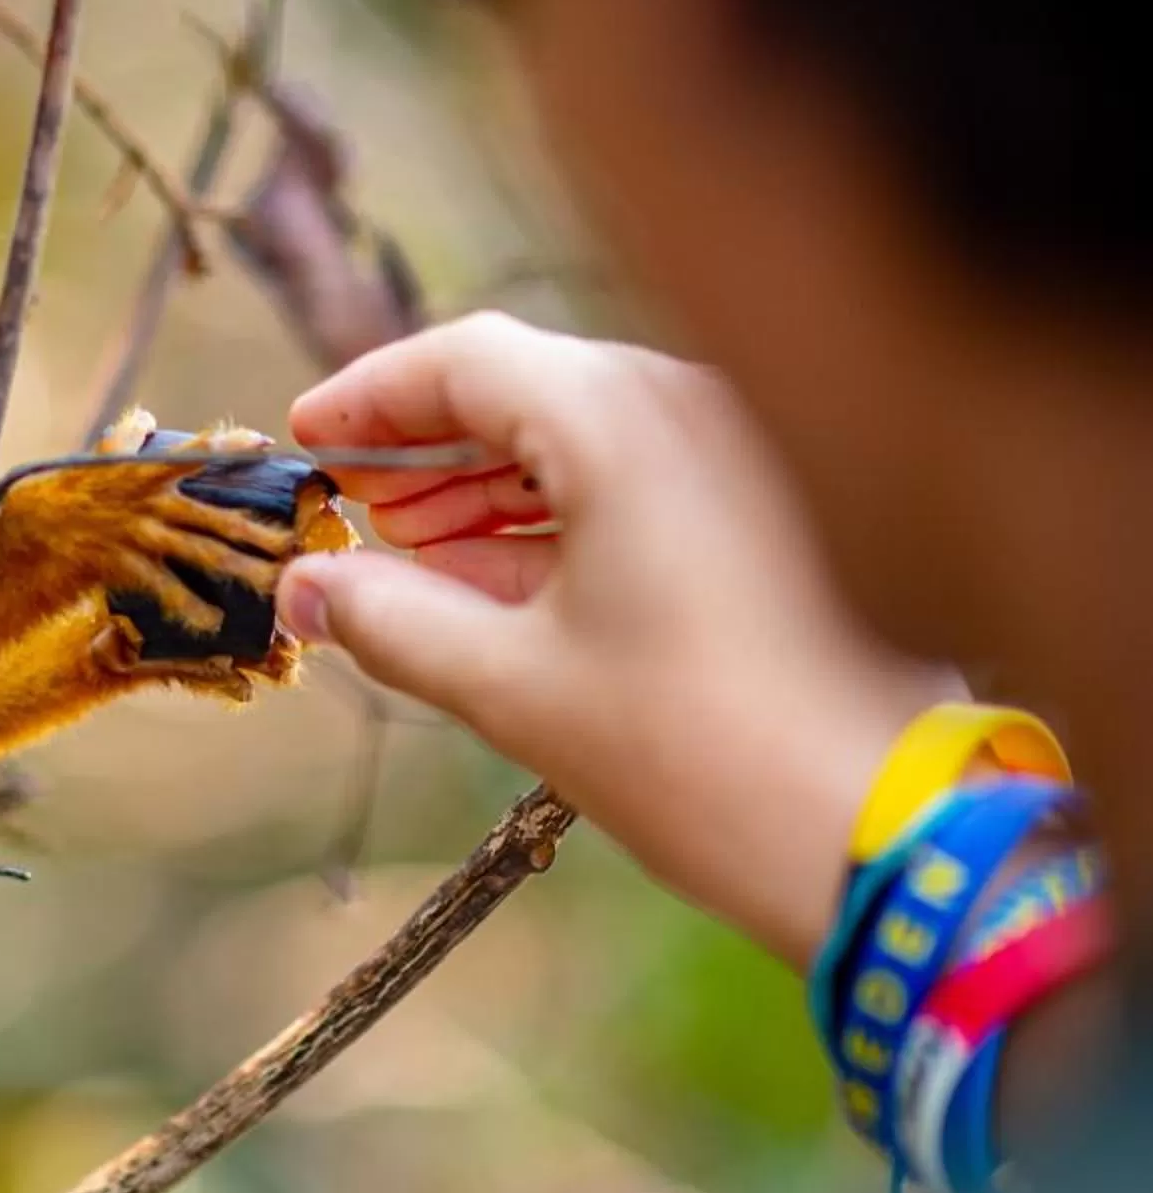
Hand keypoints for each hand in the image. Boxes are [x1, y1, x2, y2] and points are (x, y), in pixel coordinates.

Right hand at [281, 316, 954, 966]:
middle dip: (427, 450)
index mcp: (625, 417)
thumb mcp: (516, 687)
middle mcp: (697, 405)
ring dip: (492, 487)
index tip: (306, 440)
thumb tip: (304, 589)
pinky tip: (501, 582)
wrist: (886, 833)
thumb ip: (391, 621)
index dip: (370, 397)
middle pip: (530, 388)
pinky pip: (648, 482)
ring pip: (590, 437)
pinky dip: (564, 518)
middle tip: (348, 509)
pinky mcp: (782, 512)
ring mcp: (750, 454)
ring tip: (412, 556)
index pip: (466, 359)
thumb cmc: (702, 754)